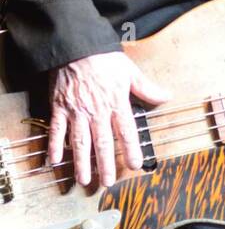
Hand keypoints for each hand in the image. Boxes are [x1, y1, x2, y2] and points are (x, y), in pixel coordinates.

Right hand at [48, 52, 170, 186]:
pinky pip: (57, 130)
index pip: (126, 132)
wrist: (75, 46)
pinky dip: (55, 146)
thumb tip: (166, 97)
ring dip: (82, 162)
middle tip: (108, 182)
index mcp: (116, 103)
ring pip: (80, 142)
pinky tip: (55, 160)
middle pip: (102, 143)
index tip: (134, 165)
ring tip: (84, 179)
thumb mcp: (130, 71)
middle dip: (105, 165)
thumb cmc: (104, 58)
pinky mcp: (59, 107)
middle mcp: (97, 111)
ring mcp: (76, 111)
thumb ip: (147, 88)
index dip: (131, 150)